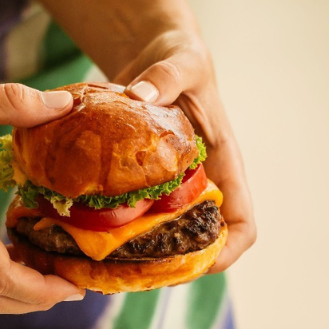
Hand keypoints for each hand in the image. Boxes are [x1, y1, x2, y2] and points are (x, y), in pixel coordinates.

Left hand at [116, 30, 256, 272]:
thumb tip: (139, 97)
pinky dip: (116, 232)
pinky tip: (86, 235)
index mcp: (224, 167)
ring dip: (142, 257)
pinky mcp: (145, 185)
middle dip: (175, 265)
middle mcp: (201, 186)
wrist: (157, 56)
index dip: (227, 251)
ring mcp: (173, 190)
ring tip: (107, 265)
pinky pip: (136, 218)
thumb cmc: (182, 60)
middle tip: (137, 273)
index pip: (242, 224)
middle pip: (201, 244)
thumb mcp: (181, 61)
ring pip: (166, 239)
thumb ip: (166, 77)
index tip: (197, 261)